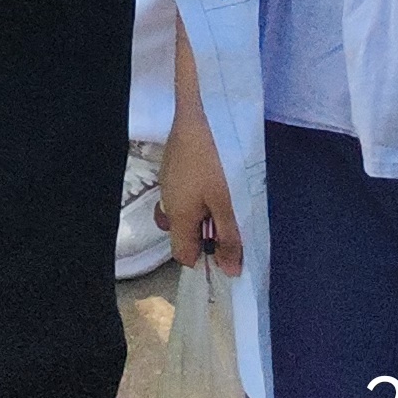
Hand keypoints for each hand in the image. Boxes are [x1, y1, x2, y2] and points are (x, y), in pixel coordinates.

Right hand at [162, 110, 247, 272]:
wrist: (189, 125)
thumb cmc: (207, 165)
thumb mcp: (223, 203)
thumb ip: (228, 237)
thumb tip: (230, 272)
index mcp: (179, 219)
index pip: (183, 257)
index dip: (203, 258)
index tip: (223, 247)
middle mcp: (168, 210)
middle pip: (183, 239)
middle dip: (205, 237)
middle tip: (226, 221)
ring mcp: (166, 193)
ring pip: (183, 221)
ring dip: (201, 220)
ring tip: (221, 203)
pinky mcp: (169, 179)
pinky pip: (181, 204)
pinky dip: (195, 204)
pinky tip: (208, 188)